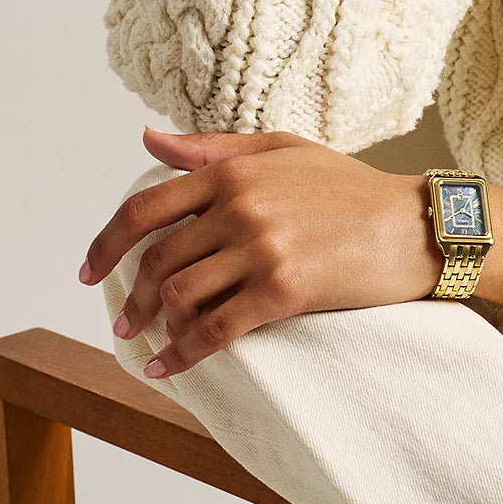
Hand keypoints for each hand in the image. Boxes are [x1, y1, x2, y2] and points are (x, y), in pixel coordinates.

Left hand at [81, 128, 440, 378]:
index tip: (90, 270)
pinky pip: (214, 329)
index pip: (146, 207)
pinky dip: (183, 353)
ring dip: (157, 326)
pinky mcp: (282, 289)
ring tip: (156, 341)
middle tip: (126, 322)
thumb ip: (215, 147)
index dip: (105, 243)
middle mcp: (240, 206)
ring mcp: (261, 248)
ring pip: (179, 296)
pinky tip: (171, 365)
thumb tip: (148, 138)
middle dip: (132, 298)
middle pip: (157, 260)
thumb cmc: (352, 187)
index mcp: (235, 171)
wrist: (413, 225)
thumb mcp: (285, 149)